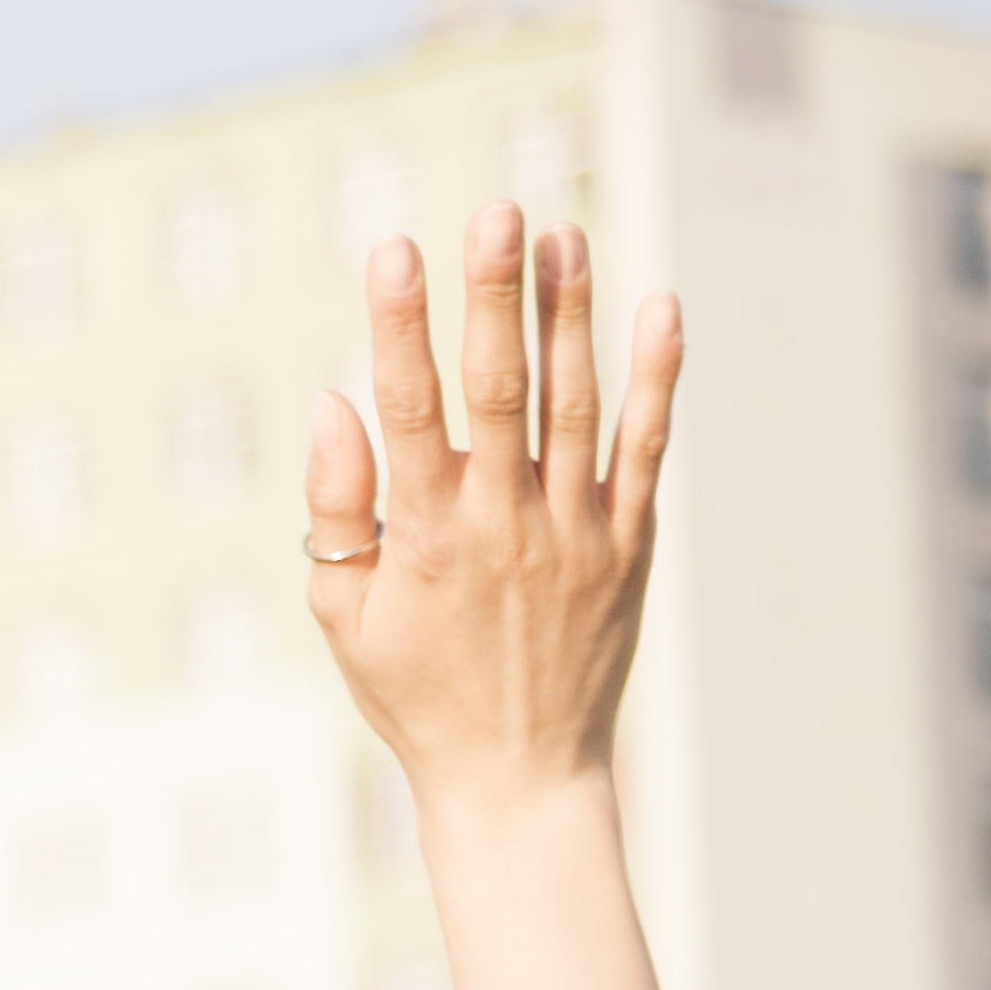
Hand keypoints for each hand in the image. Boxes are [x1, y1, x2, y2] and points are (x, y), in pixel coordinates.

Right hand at [304, 210, 675, 823]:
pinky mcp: (629, 546)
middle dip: (496, 296)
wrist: (519, 777)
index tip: (395, 249)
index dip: (399, 325)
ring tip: (564, 233)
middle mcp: (504, 524)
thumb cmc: (415, 693)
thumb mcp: (342, 617)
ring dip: (570, 315)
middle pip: (501, 389)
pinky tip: (658, 308)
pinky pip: (646, 448)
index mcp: (424, 538)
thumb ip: (337, 510)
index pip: (408, 410)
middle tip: (500, 212)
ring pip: (578, 403)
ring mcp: (576, 533)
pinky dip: (655, 378)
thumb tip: (332, 404)